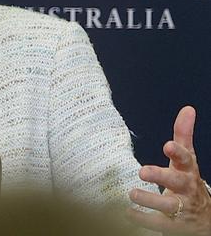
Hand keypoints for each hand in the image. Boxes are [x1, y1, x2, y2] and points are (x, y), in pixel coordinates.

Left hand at [127, 106, 210, 234]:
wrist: (203, 219)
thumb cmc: (187, 182)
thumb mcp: (187, 159)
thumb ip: (183, 135)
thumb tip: (188, 109)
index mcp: (188, 171)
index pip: (186, 159)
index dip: (178, 153)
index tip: (167, 145)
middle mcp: (186, 189)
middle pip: (176, 182)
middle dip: (161, 176)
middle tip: (142, 171)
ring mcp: (182, 209)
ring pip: (168, 206)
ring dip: (149, 200)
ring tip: (132, 193)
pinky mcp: (174, 226)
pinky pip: (158, 224)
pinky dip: (142, 219)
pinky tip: (128, 213)